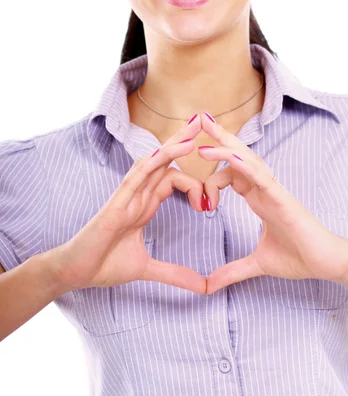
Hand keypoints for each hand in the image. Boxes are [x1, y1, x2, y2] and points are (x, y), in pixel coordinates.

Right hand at [49, 115, 207, 293]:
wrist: (76, 273)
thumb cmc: (105, 264)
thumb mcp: (147, 268)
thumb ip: (175, 273)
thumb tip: (203, 287)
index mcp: (145, 204)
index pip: (172, 179)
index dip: (195, 183)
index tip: (210, 204)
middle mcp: (138, 194)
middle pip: (164, 160)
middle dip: (184, 140)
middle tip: (204, 121)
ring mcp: (127, 196)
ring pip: (152, 163)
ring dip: (172, 146)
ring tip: (193, 131)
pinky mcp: (116, 203)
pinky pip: (134, 177)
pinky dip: (150, 164)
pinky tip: (164, 152)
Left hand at [199, 112, 347, 294]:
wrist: (325, 264)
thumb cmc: (298, 257)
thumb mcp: (257, 264)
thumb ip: (232, 270)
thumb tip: (210, 285)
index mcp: (258, 197)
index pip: (230, 176)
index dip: (212, 182)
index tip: (201, 204)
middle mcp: (264, 188)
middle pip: (237, 156)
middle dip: (218, 137)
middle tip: (198, 119)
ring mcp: (273, 189)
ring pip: (246, 159)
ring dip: (225, 145)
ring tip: (203, 134)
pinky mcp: (281, 197)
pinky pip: (260, 176)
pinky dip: (244, 165)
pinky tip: (228, 157)